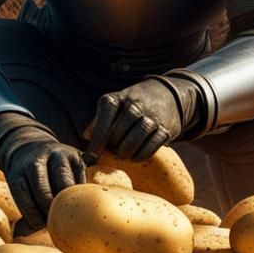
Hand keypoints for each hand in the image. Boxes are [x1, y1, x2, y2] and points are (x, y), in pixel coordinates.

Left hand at [0, 112, 85, 230]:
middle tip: (56, 224)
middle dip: (50, 212)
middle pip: (44, 192)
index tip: (39, 225)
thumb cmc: (25, 178)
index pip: (25, 198)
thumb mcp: (19, 188)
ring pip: (65, 185)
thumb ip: (27, 210)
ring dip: (67, 203)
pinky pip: (80, 180)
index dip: (33, 216)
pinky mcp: (76, 157)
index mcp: (19, 171)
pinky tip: (79, 203)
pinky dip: (80, 194)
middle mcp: (38, 160)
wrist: (31, 145)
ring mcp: (58, 156)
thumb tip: (26, 235)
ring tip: (69, 214)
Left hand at [83, 76, 200, 163]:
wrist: (167, 94)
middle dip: (112, 146)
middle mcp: (135, 104)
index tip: (90, 157)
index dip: (96, 140)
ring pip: (138, 135)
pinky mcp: (166, 127)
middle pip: (120, 129)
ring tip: (122, 156)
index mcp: (117, 98)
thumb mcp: (114, 105)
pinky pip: (154, 143)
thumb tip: (87, 136)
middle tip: (109, 155)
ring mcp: (152, 115)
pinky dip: (143, 153)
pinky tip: (135, 158)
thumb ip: (99, 120)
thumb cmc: (131, 104)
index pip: (104, 119)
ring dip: (127, 150)